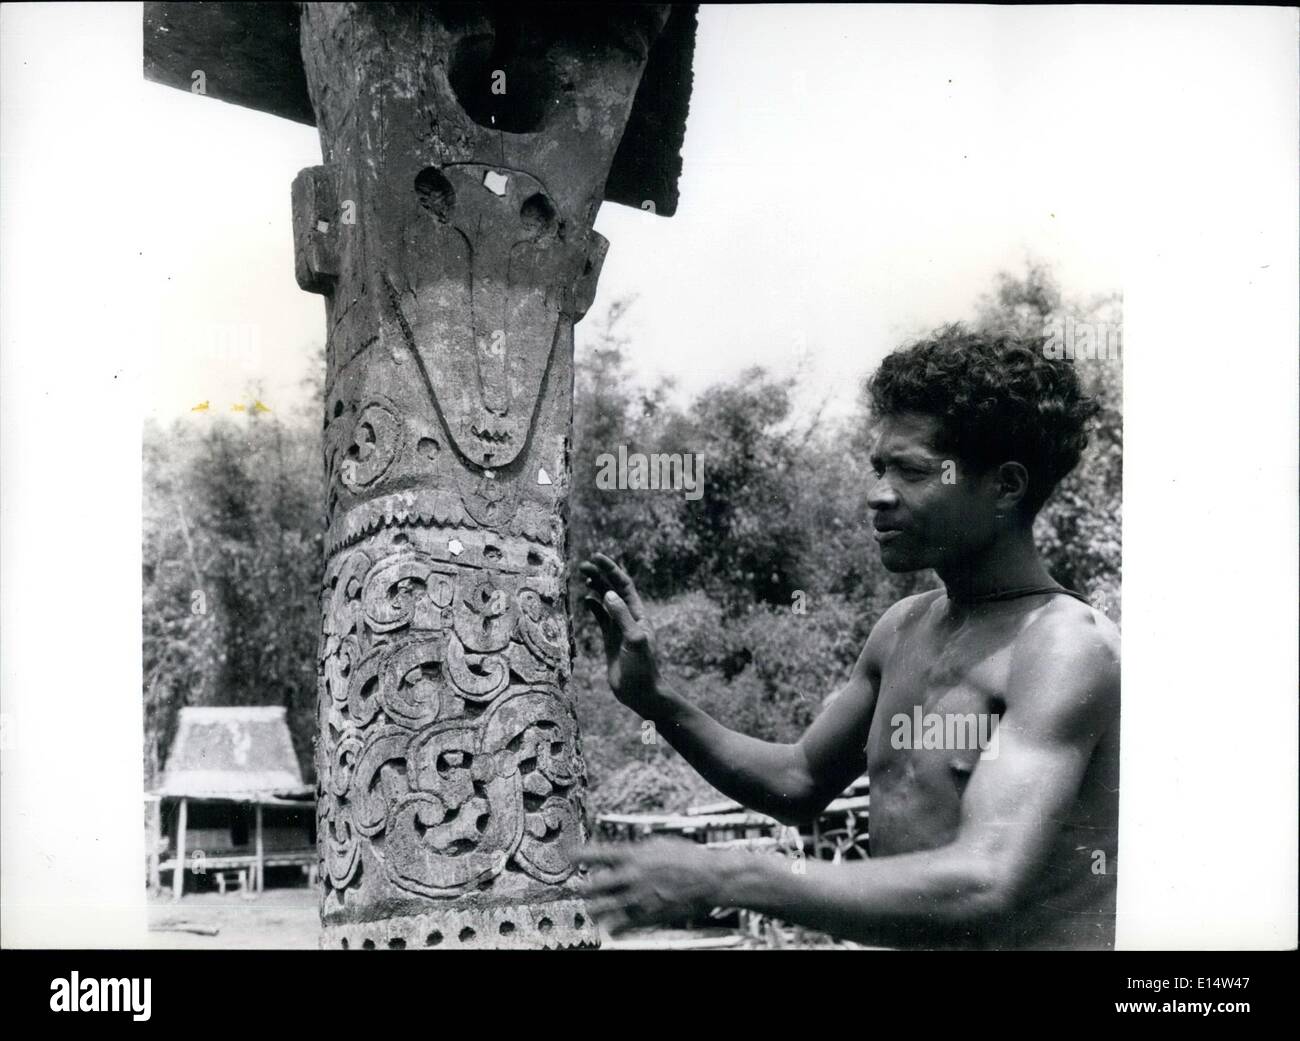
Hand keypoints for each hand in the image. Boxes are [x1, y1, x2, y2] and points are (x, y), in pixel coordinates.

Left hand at [574, 838, 727, 934]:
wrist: (710, 879)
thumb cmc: (687, 857)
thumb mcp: (659, 843)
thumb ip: (636, 850)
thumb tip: (620, 854)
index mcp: (633, 855)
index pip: (597, 854)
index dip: (578, 854)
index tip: (567, 855)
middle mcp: (631, 876)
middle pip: (591, 886)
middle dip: (582, 888)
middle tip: (582, 887)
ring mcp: (638, 898)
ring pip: (600, 909)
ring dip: (594, 909)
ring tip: (594, 908)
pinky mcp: (647, 917)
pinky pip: (619, 927)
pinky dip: (612, 927)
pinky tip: (612, 925)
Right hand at [579, 553, 660, 715]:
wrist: (640, 692)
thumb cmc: (641, 668)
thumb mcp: (633, 639)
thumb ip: (621, 616)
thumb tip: (608, 593)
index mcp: (638, 614)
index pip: (623, 585)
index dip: (611, 570)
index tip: (596, 557)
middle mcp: (629, 617)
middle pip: (613, 589)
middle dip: (600, 575)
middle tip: (582, 565)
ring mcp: (619, 628)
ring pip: (606, 601)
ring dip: (596, 588)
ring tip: (583, 576)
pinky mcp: (610, 639)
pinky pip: (601, 618)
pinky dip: (593, 607)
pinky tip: (585, 600)